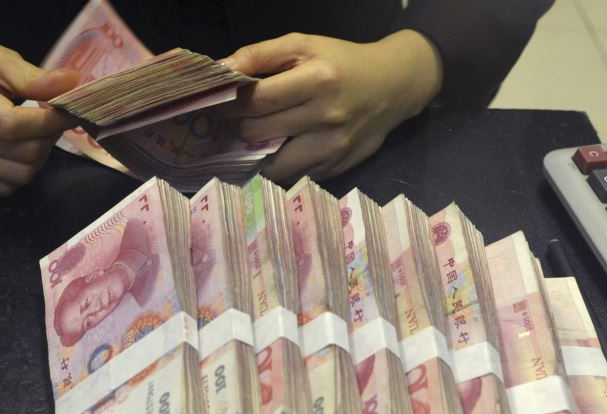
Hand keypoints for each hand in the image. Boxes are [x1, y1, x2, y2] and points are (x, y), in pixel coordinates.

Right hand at [0, 15, 79, 195]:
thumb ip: (34, 77)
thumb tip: (73, 84)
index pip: (12, 125)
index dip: (49, 122)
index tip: (66, 111)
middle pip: (20, 155)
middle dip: (48, 138)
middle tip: (51, 119)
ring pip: (17, 175)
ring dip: (38, 157)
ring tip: (35, 133)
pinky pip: (3, 187)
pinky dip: (20, 171)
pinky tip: (17, 148)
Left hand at [219, 31, 442, 183]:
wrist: (394, 86)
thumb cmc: (342, 62)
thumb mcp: (304, 45)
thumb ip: (260, 54)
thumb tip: (220, 69)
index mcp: (317, 80)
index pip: (255, 100)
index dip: (226, 105)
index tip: (212, 105)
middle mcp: (326, 117)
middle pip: (258, 132)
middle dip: (238, 126)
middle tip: (232, 120)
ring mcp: (333, 147)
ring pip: (271, 164)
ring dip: (256, 151)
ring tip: (254, 136)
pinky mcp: (336, 168)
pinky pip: (294, 174)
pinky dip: (281, 163)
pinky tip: (281, 147)